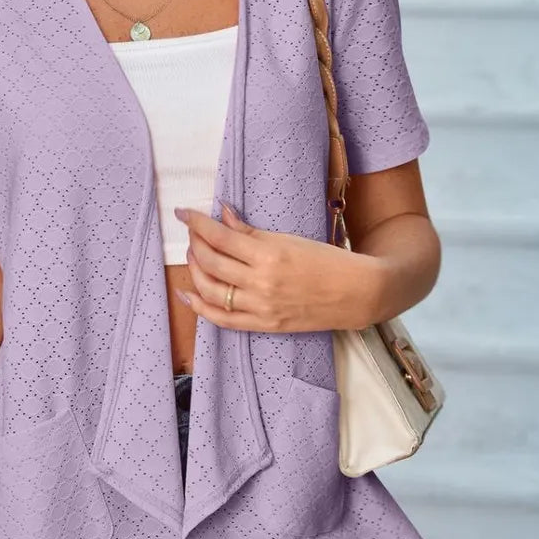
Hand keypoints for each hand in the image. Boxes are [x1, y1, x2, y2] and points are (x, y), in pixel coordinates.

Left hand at [173, 202, 381, 332]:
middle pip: (211, 262)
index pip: (220, 237)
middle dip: (194, 244)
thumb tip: (222, 215)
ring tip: (193, 256)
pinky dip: (200, 307)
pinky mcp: (263, 325)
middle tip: (192, 233)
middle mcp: (260, 283)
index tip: (183, 213)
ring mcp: (260, 307)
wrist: (355, 293)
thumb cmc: (326, 260)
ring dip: (195, 271)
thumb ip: (250, 230)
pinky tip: (188, 294)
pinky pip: (222, 319)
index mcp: (269, 255)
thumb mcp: (289, 239)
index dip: (197, 223)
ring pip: (211, 290)